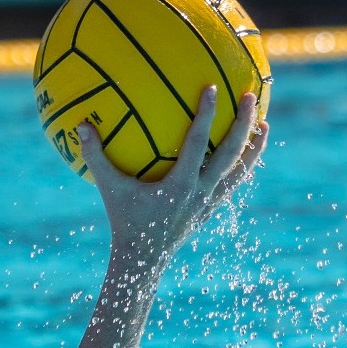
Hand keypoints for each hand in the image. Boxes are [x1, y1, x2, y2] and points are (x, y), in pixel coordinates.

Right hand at [79, 86, 269, 269]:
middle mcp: (201, 192)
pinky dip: (244, 167)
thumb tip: (80, 126)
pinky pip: (233, 183)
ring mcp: (209, 201)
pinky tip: (247, 155)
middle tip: (251, 96)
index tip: (213, 88)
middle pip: (230, 153)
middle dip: (244, 123)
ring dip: (255, 147)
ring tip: (266, 125)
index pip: (198, 142)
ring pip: (240, 170)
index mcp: (179, 185)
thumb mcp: (109, 188)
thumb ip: (95, 157)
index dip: (207, 114)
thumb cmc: (124, 221)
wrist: (142, 259)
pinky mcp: (211, 209)